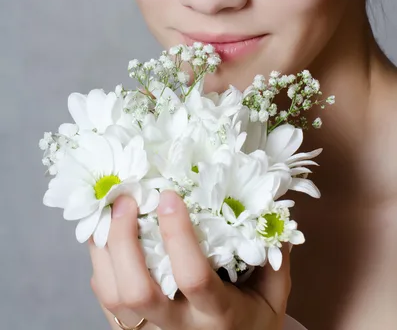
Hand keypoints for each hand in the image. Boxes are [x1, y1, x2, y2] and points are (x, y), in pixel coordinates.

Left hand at [89, 191, 290, 329]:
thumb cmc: (252, 323)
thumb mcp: (272, 295)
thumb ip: (274, 257)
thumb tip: (269, 210)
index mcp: (218, 314)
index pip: (193, 277)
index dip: (178, 235)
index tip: (169, 196)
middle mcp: (179, 328)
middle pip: (137, 291)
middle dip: (124, 240)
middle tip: (128, 200)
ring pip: (113, 297)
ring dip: (103, 249)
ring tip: (109, 211)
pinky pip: (105, 300)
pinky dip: (101, 263)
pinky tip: (106, 236)